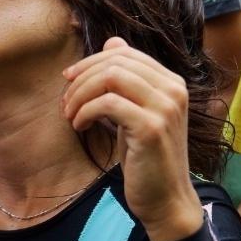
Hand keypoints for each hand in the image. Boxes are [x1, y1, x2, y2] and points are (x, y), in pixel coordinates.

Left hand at [61, 38, 201, 240]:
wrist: (166, 198)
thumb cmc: (148, 158)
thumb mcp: (137, 113)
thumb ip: (129, 81)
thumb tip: (113, 42)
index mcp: (172, 83)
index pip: (126, 53)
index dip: (91, 62)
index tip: (70, 80)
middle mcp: (174, 90)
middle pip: (116, 62)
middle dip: (82, 78)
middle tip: (66, 102)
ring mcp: (165, 108)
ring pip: (111, 77)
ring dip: (81, 94)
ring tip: (71, 115)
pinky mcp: (152, 127)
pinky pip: (108, 103)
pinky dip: (86, 111)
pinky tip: (80, 126)